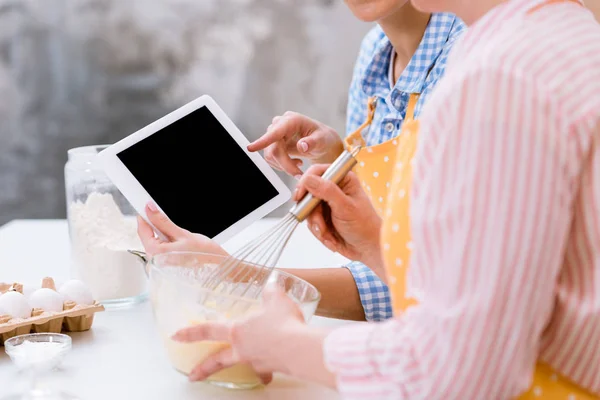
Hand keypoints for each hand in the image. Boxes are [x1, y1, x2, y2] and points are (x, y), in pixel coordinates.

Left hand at [137, 202, 227, 256]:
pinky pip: (159, 246)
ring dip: (161, 231)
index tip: (145, 204)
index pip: (142, 229)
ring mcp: (159, 262)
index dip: (144, 215)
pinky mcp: (165, 261)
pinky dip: (165, 238)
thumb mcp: (182, 233)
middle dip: (154, 224)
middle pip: (147, 235)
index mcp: (156, 253)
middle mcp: (154, 260)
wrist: (216, 265)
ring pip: (153, 239)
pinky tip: (176, 238)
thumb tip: (150, 209)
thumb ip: (163, 222)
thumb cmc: (203, 254)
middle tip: (164, 215)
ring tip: (177, 232)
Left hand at [172, 285, 308, 382]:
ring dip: (246, 367)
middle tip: (192, 376)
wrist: (301, 348)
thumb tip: (272, 282)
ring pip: (244, 365)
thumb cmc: (284, 323)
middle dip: (203, 369)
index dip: (190, 333)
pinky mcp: (272, 368)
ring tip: (251, 368)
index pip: (208, 331)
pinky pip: (267, 367)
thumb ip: (271, 290)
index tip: (176, 336)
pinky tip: (278, 359)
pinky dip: (270, 364)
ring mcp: (256, 361)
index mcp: (237, 330)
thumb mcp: (276, 299)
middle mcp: (243, 349)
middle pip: (217, 361)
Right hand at [247, 112, 343, 176]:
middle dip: (285, 164)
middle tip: (299, 175)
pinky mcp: (274, 143)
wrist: (323, 143)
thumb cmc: (324, 138)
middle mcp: (280, 124)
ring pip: (271, 155)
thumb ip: (313, 142)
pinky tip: (296, 163)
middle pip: (273, 148)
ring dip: (284, 166)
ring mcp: (276, 134)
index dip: (263, 141)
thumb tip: (301, 145)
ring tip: (299, 166)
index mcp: (292, 120)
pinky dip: (282, 165)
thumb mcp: (323, 140)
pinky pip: (271, 158)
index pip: (275, 132)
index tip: (250, 148)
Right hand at [295, 164, 384, 272]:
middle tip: (319, 223)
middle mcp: (333, 189)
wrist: (367, 248)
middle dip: (312, 212)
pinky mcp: (323, 217)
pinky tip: (330, 237)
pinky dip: (319, 231)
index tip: (300, 196)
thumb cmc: (364, 226)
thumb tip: (309, 179)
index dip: (306, 182)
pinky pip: (310, 222)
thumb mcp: (345, 207)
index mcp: (343, 179)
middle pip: (308, 193)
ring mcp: (327, 204)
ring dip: (317, 225)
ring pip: (307, 210)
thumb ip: (327, 191)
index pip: (317, 172)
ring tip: (328, 234)